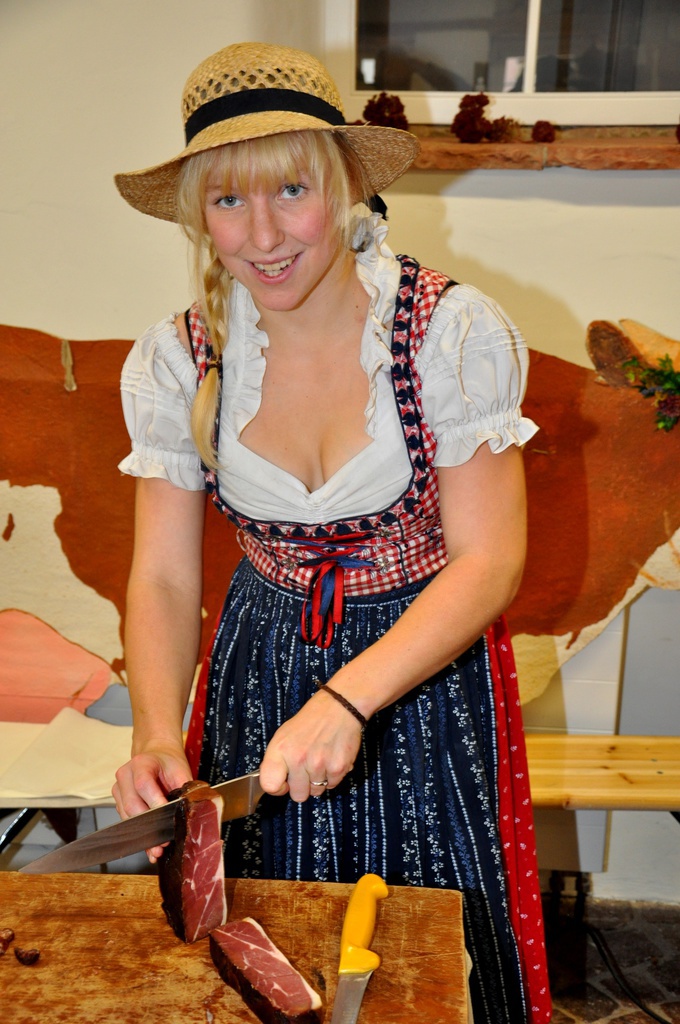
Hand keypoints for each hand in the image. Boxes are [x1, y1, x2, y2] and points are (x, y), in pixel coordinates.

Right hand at [112, 744, 192, 862]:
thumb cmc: (169, 763)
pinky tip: (149, 844)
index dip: (154, 802)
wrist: (157, 754)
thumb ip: (184, 790)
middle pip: (132, 804)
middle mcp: (126, 774)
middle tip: (163, 841)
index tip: (167, 818)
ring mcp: (119, 787)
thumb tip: (189, 813)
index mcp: (142, 763)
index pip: (144, 784)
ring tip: (157, 848)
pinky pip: (125, 819)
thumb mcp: (181, 771)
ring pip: (126, 816)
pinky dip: (138, 833)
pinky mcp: (117, 800)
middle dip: (149, 826)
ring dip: (142, 834)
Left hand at [258, 690, 362, 802]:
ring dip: (319, 780)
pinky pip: (332, 786)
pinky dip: (332, 776)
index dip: (278, 788)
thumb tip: (276, 783)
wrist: (339, 707)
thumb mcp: (283, 735)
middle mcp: (298, 758)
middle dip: (302, 786)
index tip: (284, 782)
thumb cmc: (310, 721)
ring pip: (316, 792)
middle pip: (297, 795)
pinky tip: (332, 758)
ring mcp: (319, 764)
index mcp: (280, 749)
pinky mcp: (338, 767)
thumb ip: (277, 760)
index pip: (269, 785)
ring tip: (321, 759)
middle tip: (307, 769)